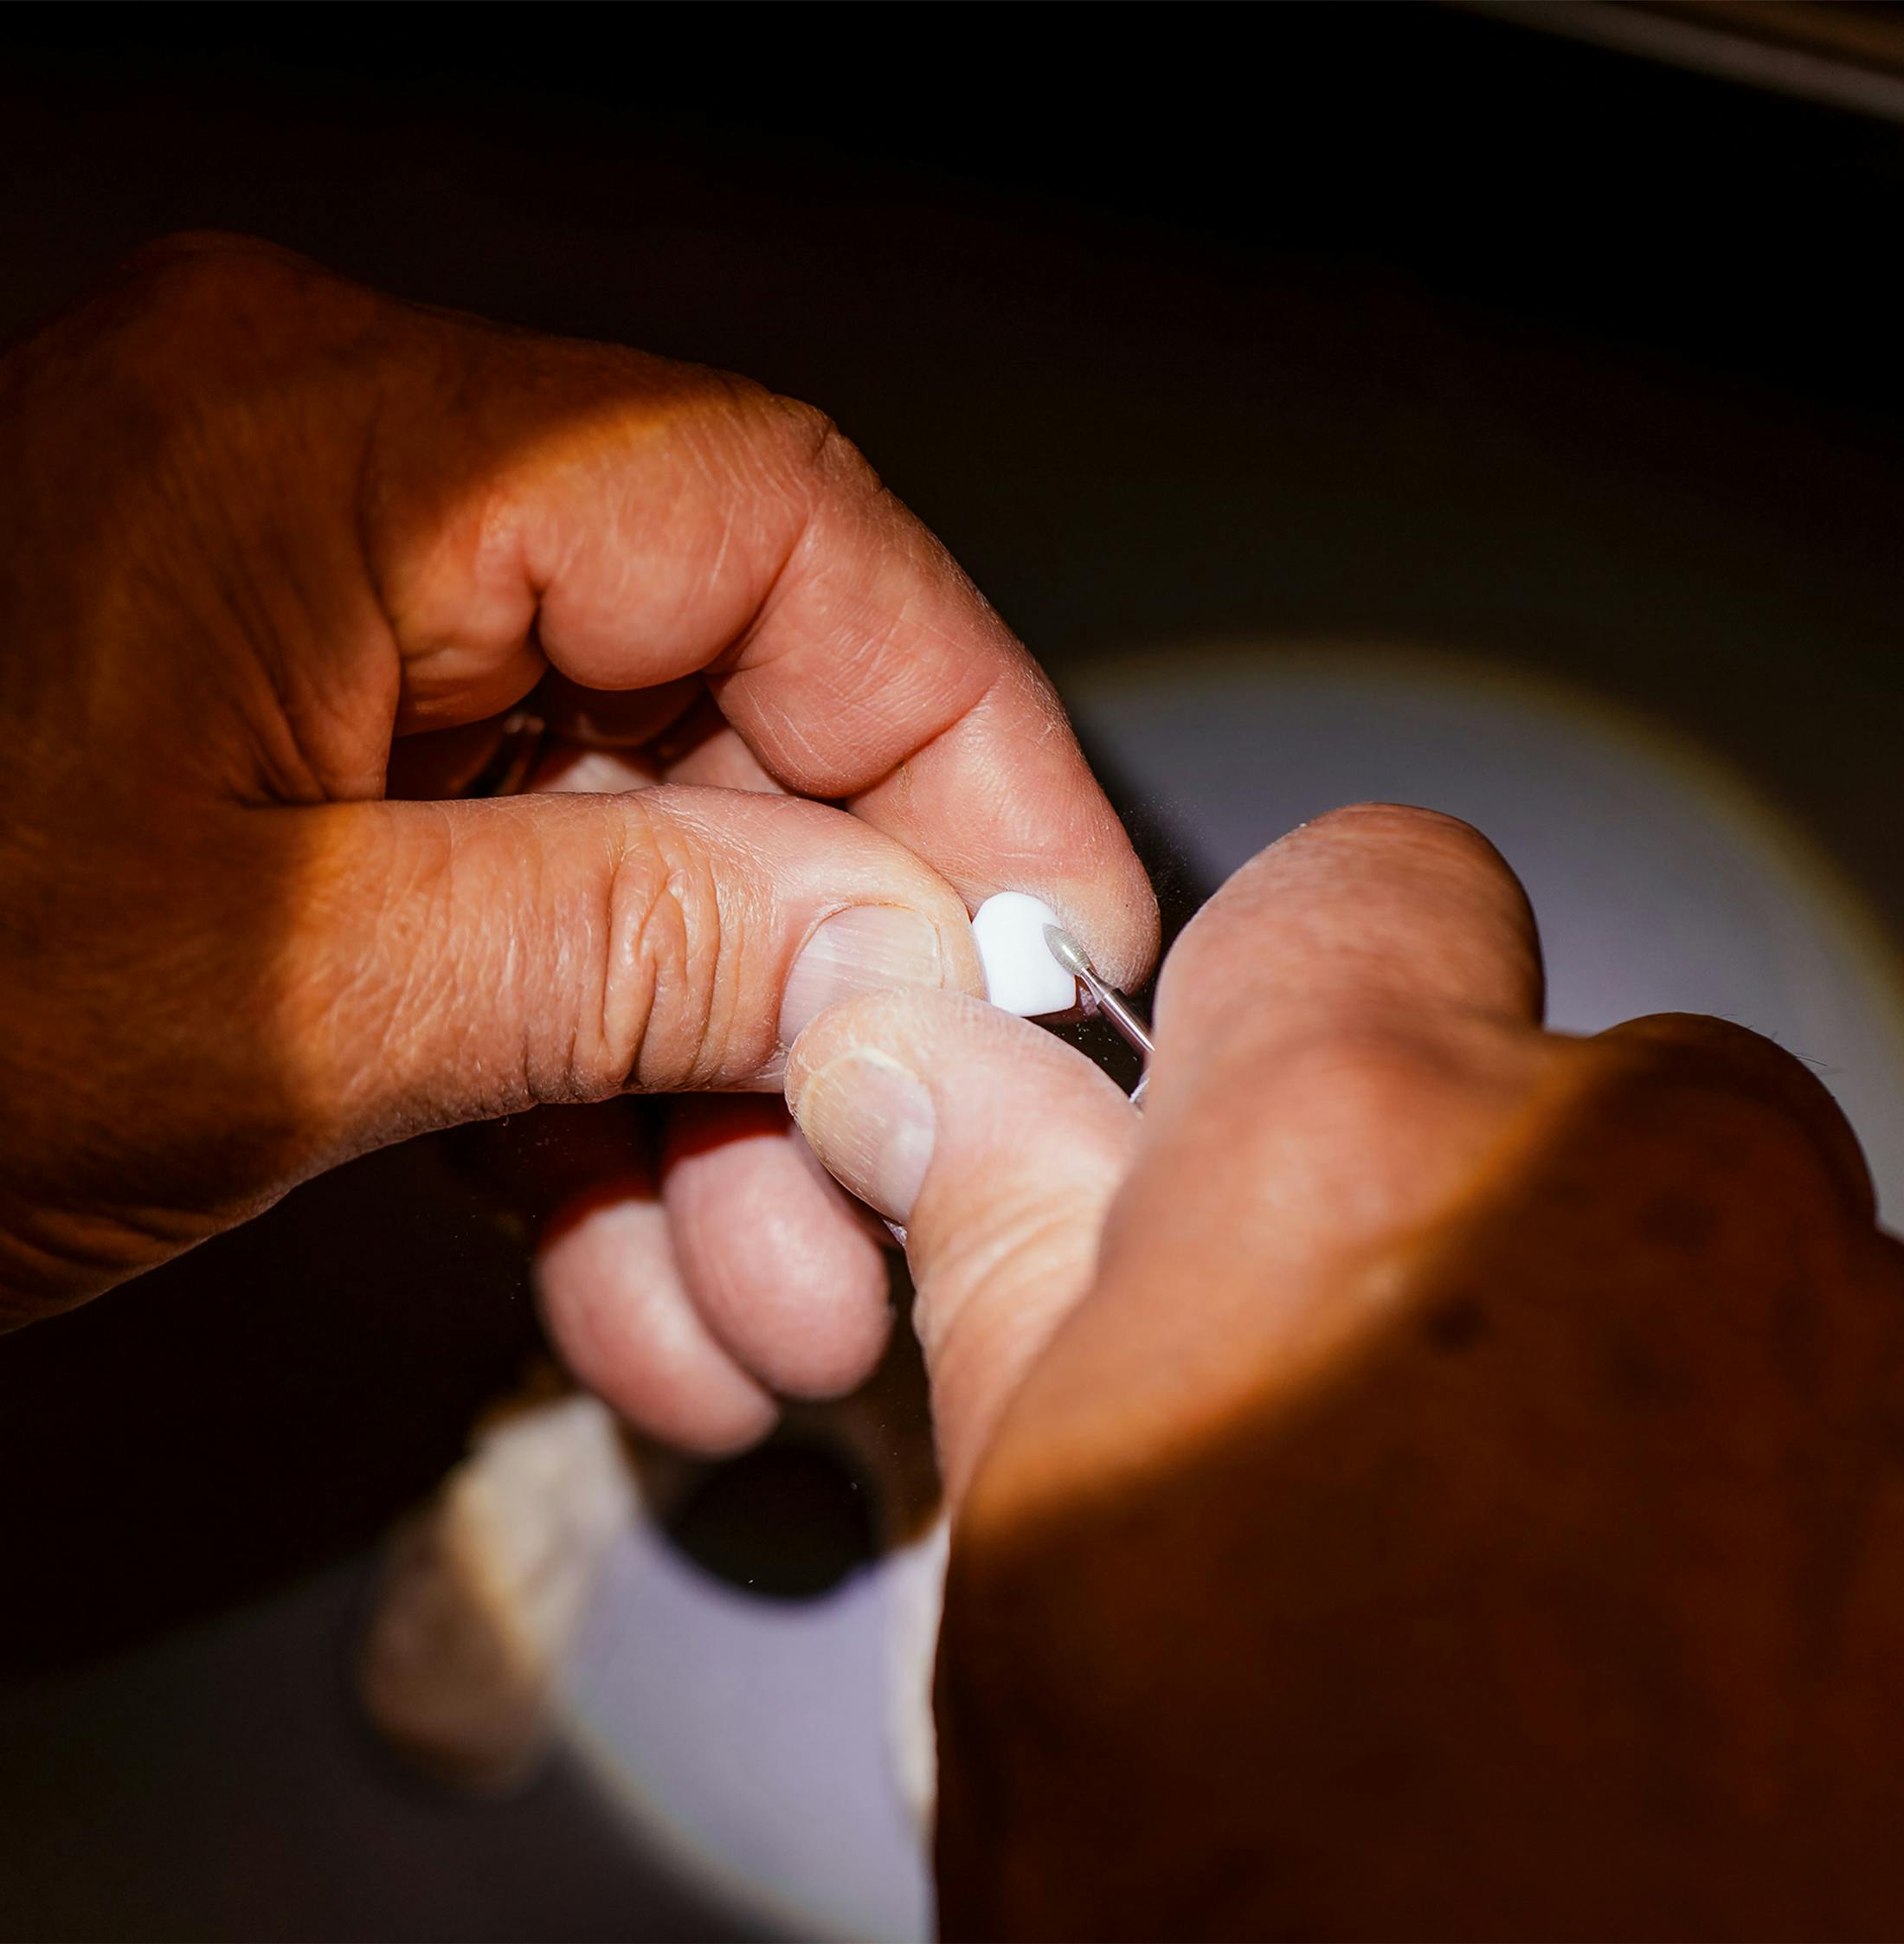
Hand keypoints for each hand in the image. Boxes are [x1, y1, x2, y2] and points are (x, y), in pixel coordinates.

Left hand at [0, 233, 1155, 1401]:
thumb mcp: (262, 998)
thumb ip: (614, 947)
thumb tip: (885, 942)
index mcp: (343, 450)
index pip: (775, 522)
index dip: (954, 730)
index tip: (1047, 928)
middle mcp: (346, 522)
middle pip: (711, 720)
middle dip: (812, 994)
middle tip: (892, 1186)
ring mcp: (315, 678)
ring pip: (613, 871)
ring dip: (696, 1107)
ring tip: (758, 1311)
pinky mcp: (286, 818)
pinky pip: (496, 945)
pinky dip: (572, 1119)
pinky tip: (639, 1287)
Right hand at [787, 803, 1903, 1936]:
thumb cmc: (1268, 1917)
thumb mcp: (1042, 1549)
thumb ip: (1008, 1243)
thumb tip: (918, 1063)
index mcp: (1371, 1148)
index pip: (1362, 881)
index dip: (1284, 1004)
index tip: (1241, 1133)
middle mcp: (1668, 1179)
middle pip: (1548, 1075)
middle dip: (1446, 1206)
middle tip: (1344, 1434)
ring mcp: (1877, 1334)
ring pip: (1696, 1246)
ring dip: (1601, 1359)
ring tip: (1513, 1601)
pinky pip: (1837, 1384)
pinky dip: (1750, 1481)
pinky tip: (1664, 1670)